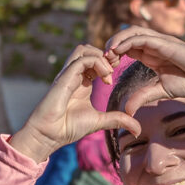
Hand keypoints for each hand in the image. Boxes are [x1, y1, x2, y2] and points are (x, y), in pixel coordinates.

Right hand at [12, 45, 138, 161]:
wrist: (48, 136)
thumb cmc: (68, 128)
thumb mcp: (99, 121)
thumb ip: (117, 120)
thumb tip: (137, 129)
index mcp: (81, 82)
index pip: (94, 60)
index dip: (108, 62)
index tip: (116, 76)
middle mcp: (74, 75)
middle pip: (88, 49)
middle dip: (106, 55)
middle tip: (116, 70)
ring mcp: (68, 75)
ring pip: (83, 49)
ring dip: (100, 57)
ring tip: (109, 73)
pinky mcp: (64, 78)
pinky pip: (81, 60)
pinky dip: (97, 63)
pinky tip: (105, 79)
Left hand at [104, 26, 184, 113]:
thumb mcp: (160, 90)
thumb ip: (143, 97)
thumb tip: (126, 110)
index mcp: (151, 54)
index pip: (127, 47)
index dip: (113, 54)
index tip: (105, 67)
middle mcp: (154, 44)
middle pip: (126, 37)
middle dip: (111, 46)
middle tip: (102, 60)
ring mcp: (160, 41)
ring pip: (132, 33)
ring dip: (116, 41)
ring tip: (106, 53)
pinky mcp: (166, 42)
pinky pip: (142, 37)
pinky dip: (128, 42)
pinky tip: (118, 51)